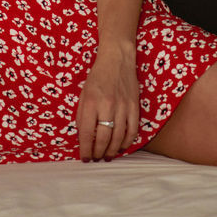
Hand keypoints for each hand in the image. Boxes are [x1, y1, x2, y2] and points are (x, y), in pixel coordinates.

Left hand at [75, 43, 140, 161]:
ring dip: (112, 151)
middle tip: (96, 158)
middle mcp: (106, 105)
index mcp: (90, 102)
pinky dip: (127, 142)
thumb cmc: (97, 77)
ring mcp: (122, 106)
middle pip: (103, 138)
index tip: (85, 158)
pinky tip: (121, 147)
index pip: (86, 132)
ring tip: (107, 156)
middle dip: (98, 153)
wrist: (117, 58)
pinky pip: (132, 130)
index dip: (85, 149)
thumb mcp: (83, 94)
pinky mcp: (134, 106)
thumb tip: (83, 137)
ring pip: (118, 138)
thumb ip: (82, 115)